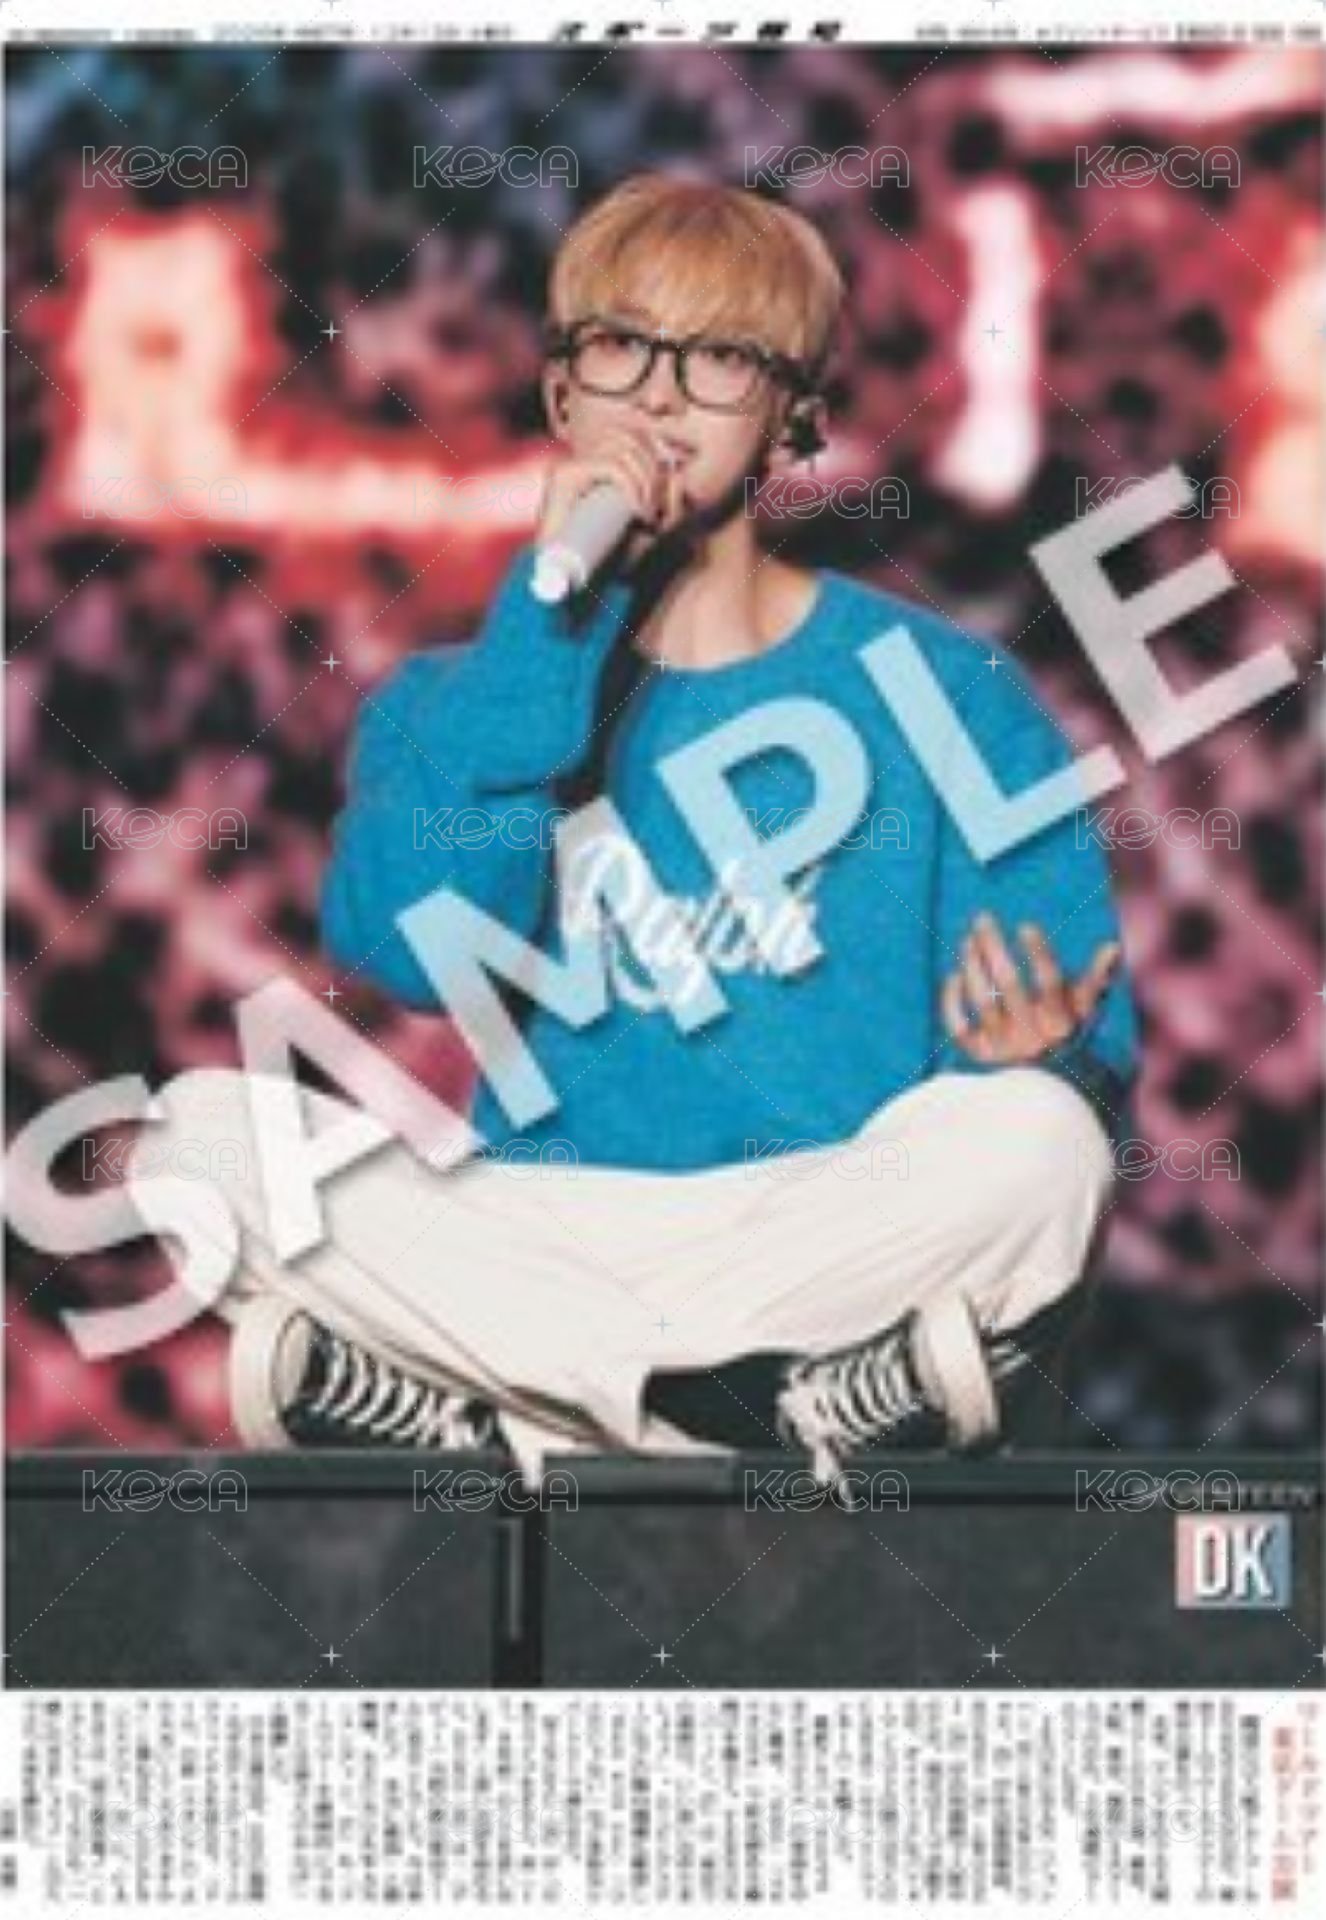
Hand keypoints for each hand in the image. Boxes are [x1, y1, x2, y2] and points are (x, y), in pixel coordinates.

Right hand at [537, 421, 683, 549]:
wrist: (571, 584)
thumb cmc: (609, 561)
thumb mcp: (651, 531)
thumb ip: (669, 510)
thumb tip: (676, 477)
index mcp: (595, 466)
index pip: (632, 437)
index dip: (655, 459)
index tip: (660, 499)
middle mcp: (580, 460)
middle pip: (632, 441)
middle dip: (654, 473)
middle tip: (654, 511)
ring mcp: (570, 466)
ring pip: (624, 451)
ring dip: (645, 480)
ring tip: (645, 514)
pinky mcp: (564, 476)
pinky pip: (610, 466)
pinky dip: (630, 484)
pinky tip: (637, 509)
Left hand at [941, 912, 1119, 1065]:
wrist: (1042, 1089)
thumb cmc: (1064, 1037)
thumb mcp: (1084, 1012)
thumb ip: (1096, 980)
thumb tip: (1113, 947)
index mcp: (1059, 1020)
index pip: (1050, 983)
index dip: (1039, 953)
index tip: (1026, 926)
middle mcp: (1030, 1034)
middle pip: (1008, 983)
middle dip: (994, 946)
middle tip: (982, 918)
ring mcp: (1002, 1045)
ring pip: (982, 999)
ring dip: (972, 965)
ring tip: (968, 941)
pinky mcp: (979, 1054)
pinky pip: (957, 1026)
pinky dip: (952, 1001)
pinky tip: (954, 976)